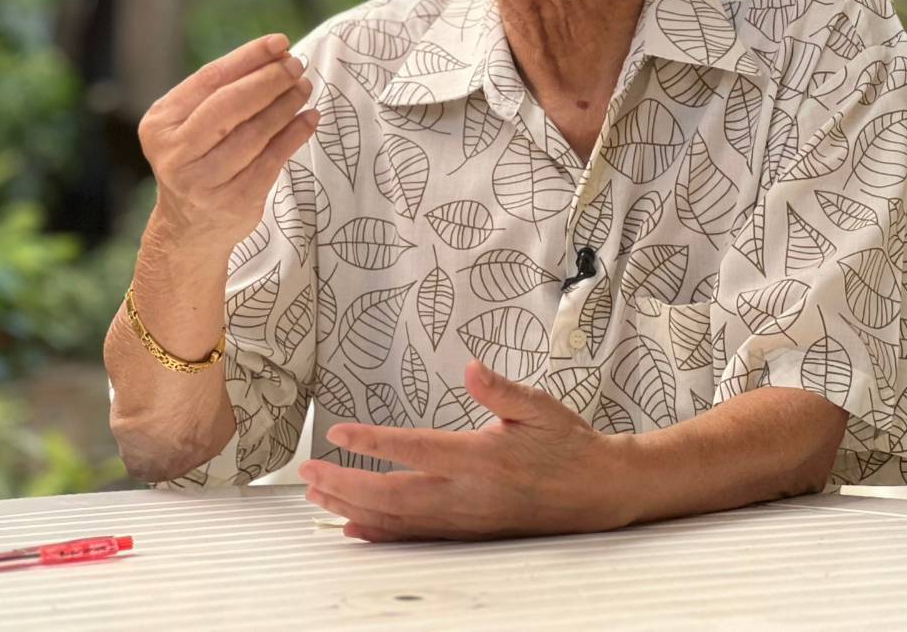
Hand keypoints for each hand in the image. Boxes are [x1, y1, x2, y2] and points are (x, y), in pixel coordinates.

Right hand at [138, 32, 317, 248]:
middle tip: (296, 65)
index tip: (279, 43)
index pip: (210, 79)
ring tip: (304, 87)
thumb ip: (221, 93)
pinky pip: (272, 159)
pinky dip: (295, 135)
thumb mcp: (190, 125)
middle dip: (269, 80)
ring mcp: (203, 181)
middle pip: (230, 105)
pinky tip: (310, 118)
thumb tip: (276, 56)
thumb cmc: (197, 161)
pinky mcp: (234, 201)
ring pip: (254, 133)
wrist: (189, 228)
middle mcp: (176, 153)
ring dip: (286, 105)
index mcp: (160, 123)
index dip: (248, 58)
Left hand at [298, 360, 637, 541]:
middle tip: (307, 472)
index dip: (373, 443)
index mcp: (481, 459)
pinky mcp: (468, 534)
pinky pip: (415, 538)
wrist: (599, 492)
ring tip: (316, 493)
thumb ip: (501, 389)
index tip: (337, 432)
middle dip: (344, 483)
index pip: (415, 450)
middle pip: (393, 494)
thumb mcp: (540, 407)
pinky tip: (354, 527)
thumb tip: (470, 367)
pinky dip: (380, 534)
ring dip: (352, 506)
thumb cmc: (569, 445)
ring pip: (397, 519)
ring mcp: (465, 520)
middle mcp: (467, 495)